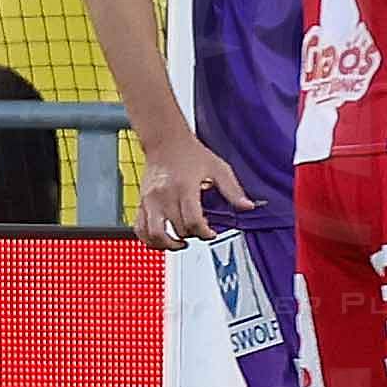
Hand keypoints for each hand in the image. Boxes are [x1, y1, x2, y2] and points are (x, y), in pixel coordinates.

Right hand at [133, 132, 256, 250]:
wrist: (165, 141)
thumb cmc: (190, 153)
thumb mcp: (218, 168)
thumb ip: (233, 190)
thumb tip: (247, 206)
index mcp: (184, 188)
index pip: (192, 221)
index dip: (204, 233)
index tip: (211, 233)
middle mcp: (164, 196)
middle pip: (177, 229)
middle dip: (192, 236)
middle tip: (200, 232)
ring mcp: (149, 200)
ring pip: (153, 234)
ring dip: (168, 245)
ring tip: (180, 244)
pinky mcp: (141, 202)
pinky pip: (139, 228)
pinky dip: (149, 240)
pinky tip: (162, 241)